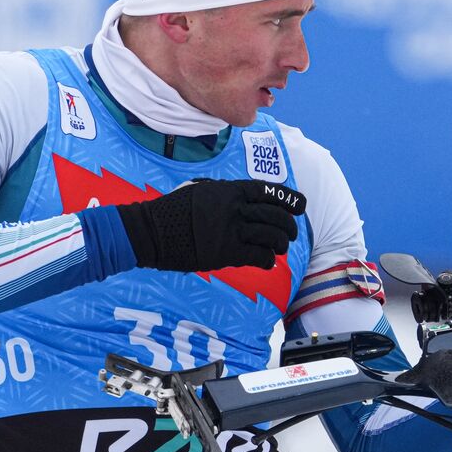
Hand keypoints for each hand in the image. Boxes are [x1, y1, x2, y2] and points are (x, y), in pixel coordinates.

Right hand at [115, 180, 305, 271]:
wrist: (150, 230)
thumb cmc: (173, 209)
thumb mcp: (201, 190)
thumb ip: (225, 193)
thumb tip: (246, 199)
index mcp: (229, 190)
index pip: (268, 192)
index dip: (289, 199)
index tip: (301, 206)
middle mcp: (234, 208)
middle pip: (276, 216)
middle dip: (289, 227)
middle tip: (290, 234)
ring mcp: (230, 230)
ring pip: (272, 237)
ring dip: (281, 244)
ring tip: (280, 248)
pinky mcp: (225, 252)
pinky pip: (258, 255)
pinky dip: (267, 259)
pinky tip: (267, 261)